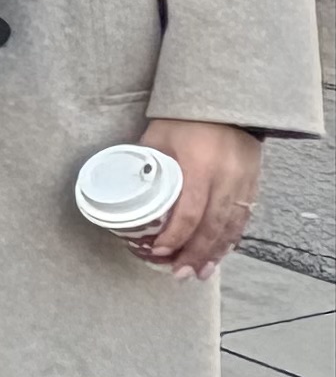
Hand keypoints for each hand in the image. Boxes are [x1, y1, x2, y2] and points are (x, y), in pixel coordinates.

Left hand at [137, 116, 262, 279]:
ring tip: (199, 273)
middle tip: (179, 274)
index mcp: (199, 166)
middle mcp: (226, 178)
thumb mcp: (158, 137)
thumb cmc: (184, 118)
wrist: (226, 102)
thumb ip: (145, 163)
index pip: (190, 211)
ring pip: (231, 226)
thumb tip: (123, 189)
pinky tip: (220, 253)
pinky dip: (231, 239)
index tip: (160, 251)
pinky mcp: (253, 184)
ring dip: (215, 253)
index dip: (176, 236)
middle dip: (195, 254)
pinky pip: (244, 218)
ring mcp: (244, 182)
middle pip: (213, 226)